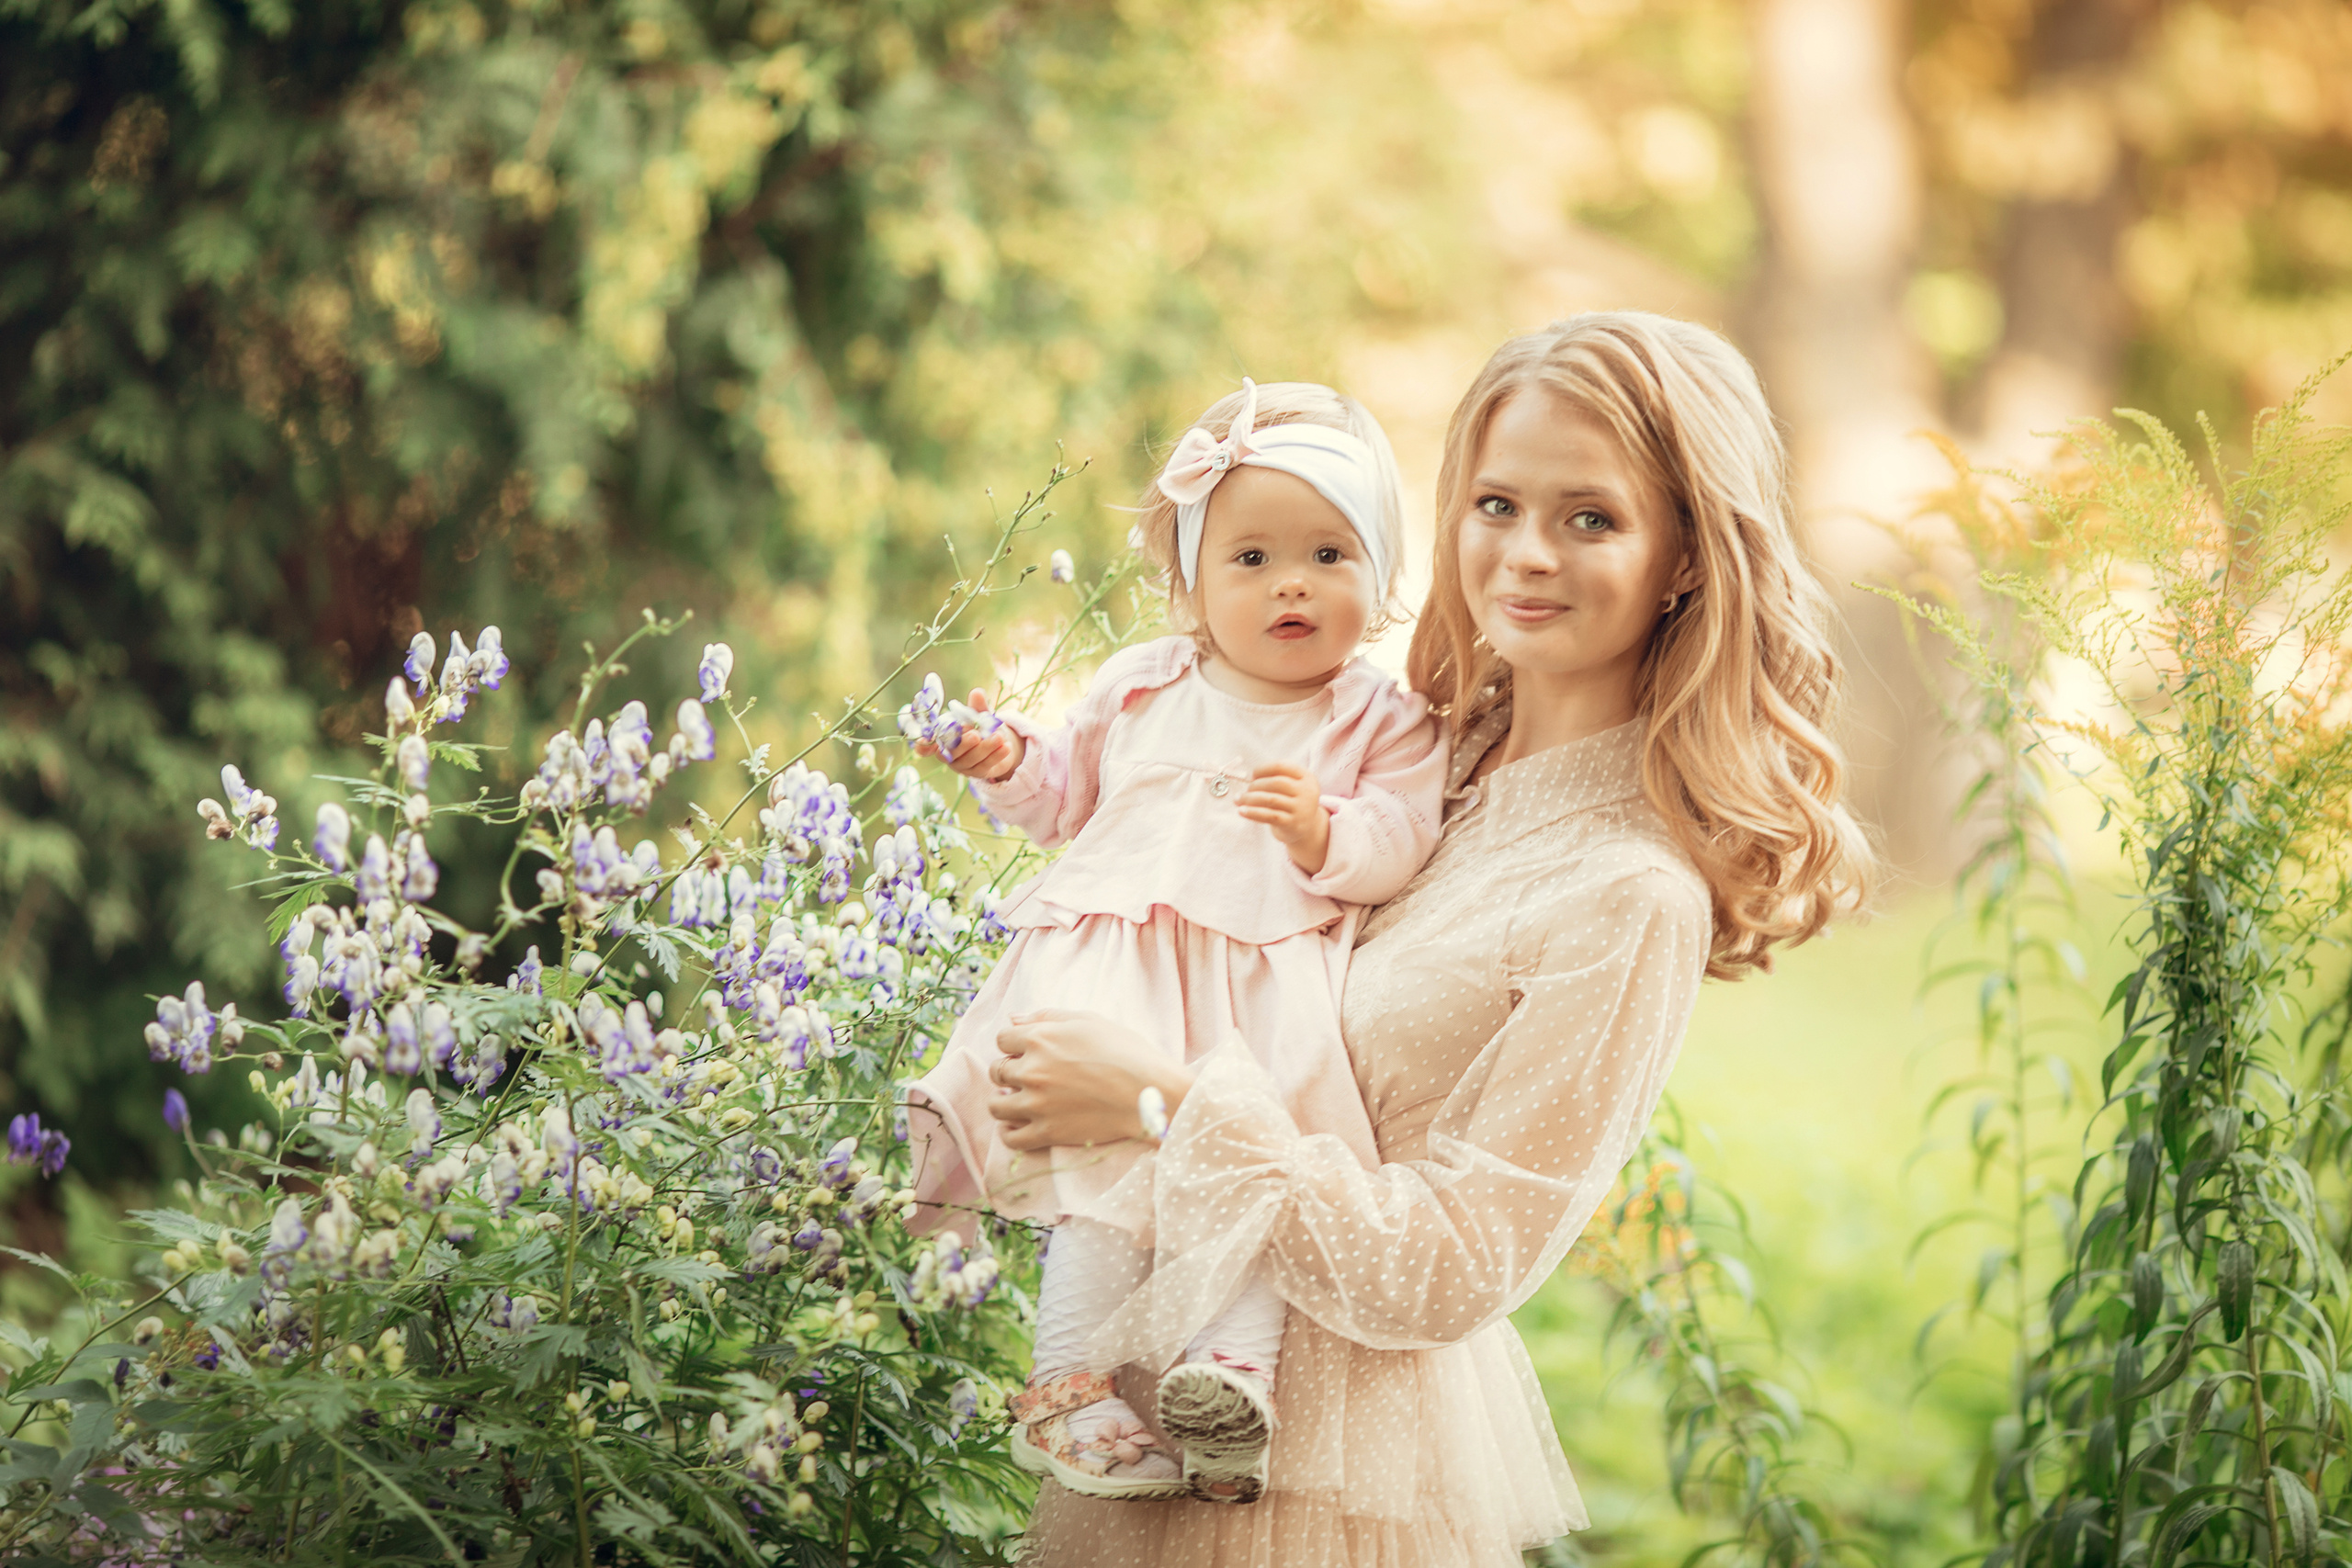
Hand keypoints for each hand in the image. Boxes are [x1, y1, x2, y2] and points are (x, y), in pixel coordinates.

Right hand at [915, 689, 1024, 783]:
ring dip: (985, 748)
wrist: (999, 741)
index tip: (922, 741)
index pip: (926, 746)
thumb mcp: (980, 713)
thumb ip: (977, 706)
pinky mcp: (978, 773)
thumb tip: (977, 692)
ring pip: (971, 760)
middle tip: (975, 734)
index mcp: (942, 739)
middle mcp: (948, 754)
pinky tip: (1006, 747)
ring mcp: (962, 766)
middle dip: (964, 744)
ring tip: (999, 737)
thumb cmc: (980, 724)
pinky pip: (985, 766)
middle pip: (951, 753)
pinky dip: (996, 756)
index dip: (922, 746)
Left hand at [984, 1009, 1192, 1152]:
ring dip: (1004, 1101)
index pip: (1002, 1039)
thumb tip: (1013, 1019)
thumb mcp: (1088, 1021)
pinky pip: (1010, 1138)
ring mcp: (1036, 1104)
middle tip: (1028, 1076)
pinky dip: (1010, 1132)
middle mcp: (1031, 1070)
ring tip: (1020, 1100)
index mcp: (1040, 1038)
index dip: (1014, 1044)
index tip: (1027, 1051)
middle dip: (1008, 1071)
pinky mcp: (1047, 1132)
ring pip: (996, 1106)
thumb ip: (1047, 1016)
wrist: (1149, 1092)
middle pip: (997, 1071)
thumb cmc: (1125, 1051)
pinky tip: (1020, 1124)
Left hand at [1237, 763, 1329, 873]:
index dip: (1263, 769)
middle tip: (1246, 790)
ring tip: (1238, 799)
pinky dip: (1253, 812)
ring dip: (1250, 798)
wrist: (1306, 828)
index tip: (1253, 775)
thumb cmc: (1291, 802)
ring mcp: (1301, 809)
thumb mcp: (1291, 787)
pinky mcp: (1292, 824)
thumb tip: (1248, 779)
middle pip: (1276, 782)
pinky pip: (1269, 816)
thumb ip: (1274, 779)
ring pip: (1271, 799)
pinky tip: (1242, 811)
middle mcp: (1307, 791)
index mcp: (1306, 777)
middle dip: (1256, 785)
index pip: (1281, 766)